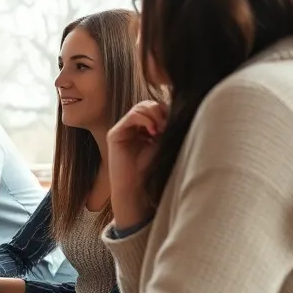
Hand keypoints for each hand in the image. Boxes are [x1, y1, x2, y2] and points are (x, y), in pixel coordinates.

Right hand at [107, 99, 168, 229]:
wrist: (137, 187)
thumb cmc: (151, 169)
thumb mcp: (164, 143)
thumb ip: (167, 127)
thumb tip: (177, 109)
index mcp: (143, 128)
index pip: (155, 108)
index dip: (166, 111)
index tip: (175, 122)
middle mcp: (132, 126)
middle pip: (147, 105)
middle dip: (160, 111)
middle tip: (167, 125)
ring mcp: (122, 129)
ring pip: (140, 108)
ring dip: (154, 114)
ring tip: (161, 129)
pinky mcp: (115, 133)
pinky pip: (132, 116)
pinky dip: (145, 119)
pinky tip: (153, 131)